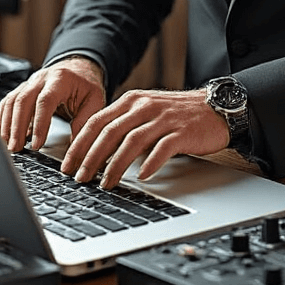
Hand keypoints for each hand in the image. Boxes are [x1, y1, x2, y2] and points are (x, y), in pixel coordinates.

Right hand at [0, 57, 105, 152]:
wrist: (78, 69)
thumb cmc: (86, 85)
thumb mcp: (94, 101)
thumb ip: (84, 122)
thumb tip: (74, 148)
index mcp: (60, 79)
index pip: (45, 101)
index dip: (39, 124)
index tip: (37, 144)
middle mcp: (41, 78)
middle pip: (23, 100)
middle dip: (17, 127)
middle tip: (16, 148)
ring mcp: (29, 83)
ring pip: (11, 101)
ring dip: (7, 124)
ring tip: (9, 145)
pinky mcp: (22, 89)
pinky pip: (7, 102)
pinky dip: (3, 118)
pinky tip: (4, 134)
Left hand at [59, 87, 229, 187]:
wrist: (216, 107)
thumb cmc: (179, 115)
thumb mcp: (147, 112)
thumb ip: (124, 125)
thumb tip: (97, 152)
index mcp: (132, 101)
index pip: (97, 122)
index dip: (79, 144)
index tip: (68, 164)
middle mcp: (144, 107)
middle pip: (110, 132)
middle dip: (91, 157)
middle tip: (81, 178)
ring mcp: (163, 119)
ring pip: (132, 142)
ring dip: (115, 165)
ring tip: (105, 183)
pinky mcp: (182, 132)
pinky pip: (162, 148)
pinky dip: (150, 163)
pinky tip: (143, 176)